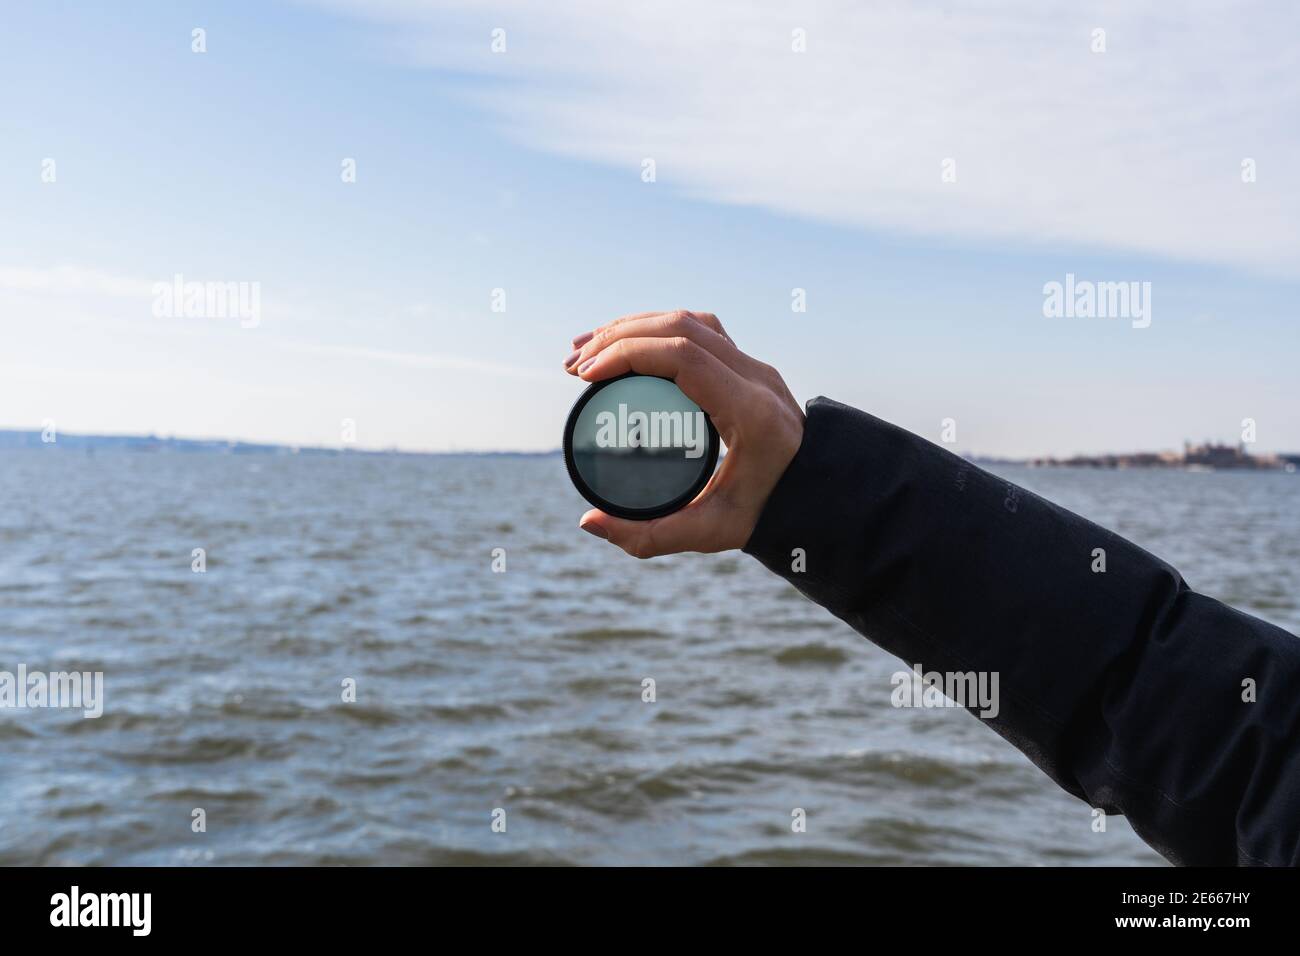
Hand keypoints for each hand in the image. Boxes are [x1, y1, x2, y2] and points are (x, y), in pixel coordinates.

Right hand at [562, 310, 803, 556]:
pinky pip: (700, 330)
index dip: (628, 354)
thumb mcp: (710, 534)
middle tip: (573, 367)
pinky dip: (657, 331)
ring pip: (690, 321)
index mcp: (749, 411)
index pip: (684, 356)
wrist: (820, 495)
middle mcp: (756, 378)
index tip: (586, 375)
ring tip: (587, 352)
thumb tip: (588, 522)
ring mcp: (755, 367)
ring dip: (635, 327)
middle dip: (619, 337)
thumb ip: (649, 536)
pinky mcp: (749, 366)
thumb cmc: (767, 515)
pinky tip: (626, 346)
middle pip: (681, 327)